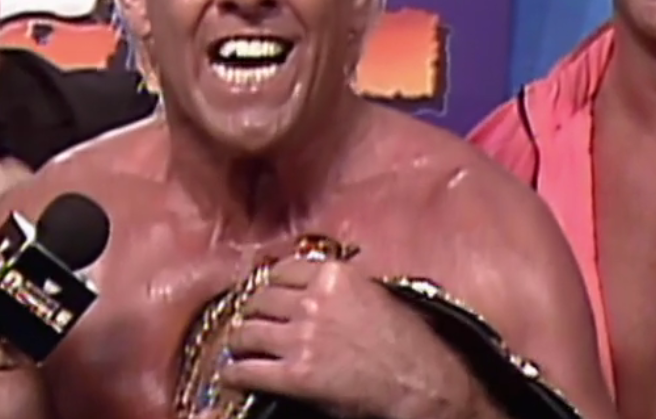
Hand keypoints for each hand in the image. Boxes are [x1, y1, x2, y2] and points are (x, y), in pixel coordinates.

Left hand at [220, 259, 488, 418]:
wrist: (423, 385)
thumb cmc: (411, 344)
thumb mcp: (379, 295)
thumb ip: (343, 287)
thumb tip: (319, 286)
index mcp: (334, 276)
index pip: (281, 271)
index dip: (269, 285)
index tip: (265, 295)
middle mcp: (312, 301)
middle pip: (259, 299)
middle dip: (252, 312)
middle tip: (249, 323)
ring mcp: (301, 337)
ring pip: (246, 332)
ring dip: (239, 341)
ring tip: (238, 348)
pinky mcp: (295, 375)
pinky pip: (247, 369)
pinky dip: (235, 372)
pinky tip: (233, 374)